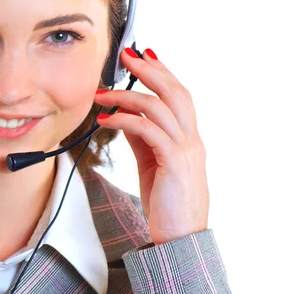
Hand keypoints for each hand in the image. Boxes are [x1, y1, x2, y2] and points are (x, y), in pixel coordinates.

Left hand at [93, 48, 208, 245]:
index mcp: (188, 138)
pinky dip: (126, 120)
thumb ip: (142, 137)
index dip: (162, 72)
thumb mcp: (151, 162)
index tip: (143, 54)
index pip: (178, 95)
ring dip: (128, 95)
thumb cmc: (166, 202)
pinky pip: (149, 132)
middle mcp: (191, 140)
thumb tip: (124, 115)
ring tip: (102, 93)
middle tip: (127, 55)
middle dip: (150, 70)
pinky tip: (106, 119)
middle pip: (175, 93)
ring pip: (161, 108)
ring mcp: (185, 151)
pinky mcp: (174, 164)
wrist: (178, 239)